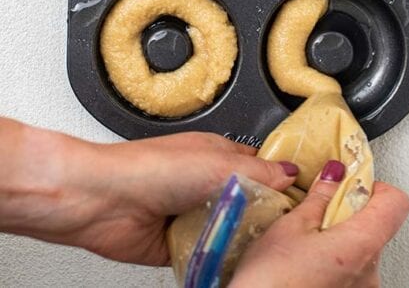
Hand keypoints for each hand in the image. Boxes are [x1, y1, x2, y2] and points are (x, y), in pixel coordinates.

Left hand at [0, 119, 298, 265]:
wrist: (99, 201)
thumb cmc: (149, 168)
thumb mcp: (216, 163)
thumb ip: (258, 171)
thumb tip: (291, 174)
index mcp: (219, 155)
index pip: (262, 167)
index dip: (283, 180)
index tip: (304, 196)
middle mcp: (206, 183)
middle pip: (249, 201)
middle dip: (265, 214)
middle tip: (286, 227)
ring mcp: (192, 214)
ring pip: (231, 229)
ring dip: (241, 237)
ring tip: (262, 245)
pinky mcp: (179, 243)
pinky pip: (209, 252)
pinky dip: (219, 257)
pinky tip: (232, 258)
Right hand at [232, 164, 408, 287]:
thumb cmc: (268, 285)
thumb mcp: (289, 228)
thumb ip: (319, 198)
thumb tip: (333, 176)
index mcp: (362, 244)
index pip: (396, 202)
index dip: (373, 188)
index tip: (351, 185)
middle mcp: (370, 272)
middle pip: (377, 227)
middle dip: (350, 216)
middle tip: (320, 215)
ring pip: (362, 252)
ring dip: (340, 243)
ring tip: (306, 246)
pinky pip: (352, 274)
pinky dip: (335, 265)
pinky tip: (307, 267)